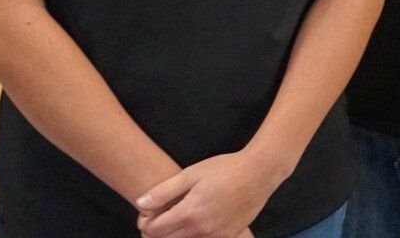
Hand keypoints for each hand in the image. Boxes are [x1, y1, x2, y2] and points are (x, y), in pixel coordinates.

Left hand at [134, 151, 281, 237]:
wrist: (259, 173)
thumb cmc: (225, 169)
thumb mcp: (192, 173)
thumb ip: (164, 191)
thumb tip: (140, 204)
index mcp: (190, 213)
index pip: (155, 230)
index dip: (144, 224)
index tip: (146, 216)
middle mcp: (201, 230)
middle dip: (155, 233)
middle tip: (155, 221)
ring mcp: (216, 236)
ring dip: (174, 236)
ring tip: (174, 222)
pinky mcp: (228, 237)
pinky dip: (193, 237)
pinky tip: (194, 224)